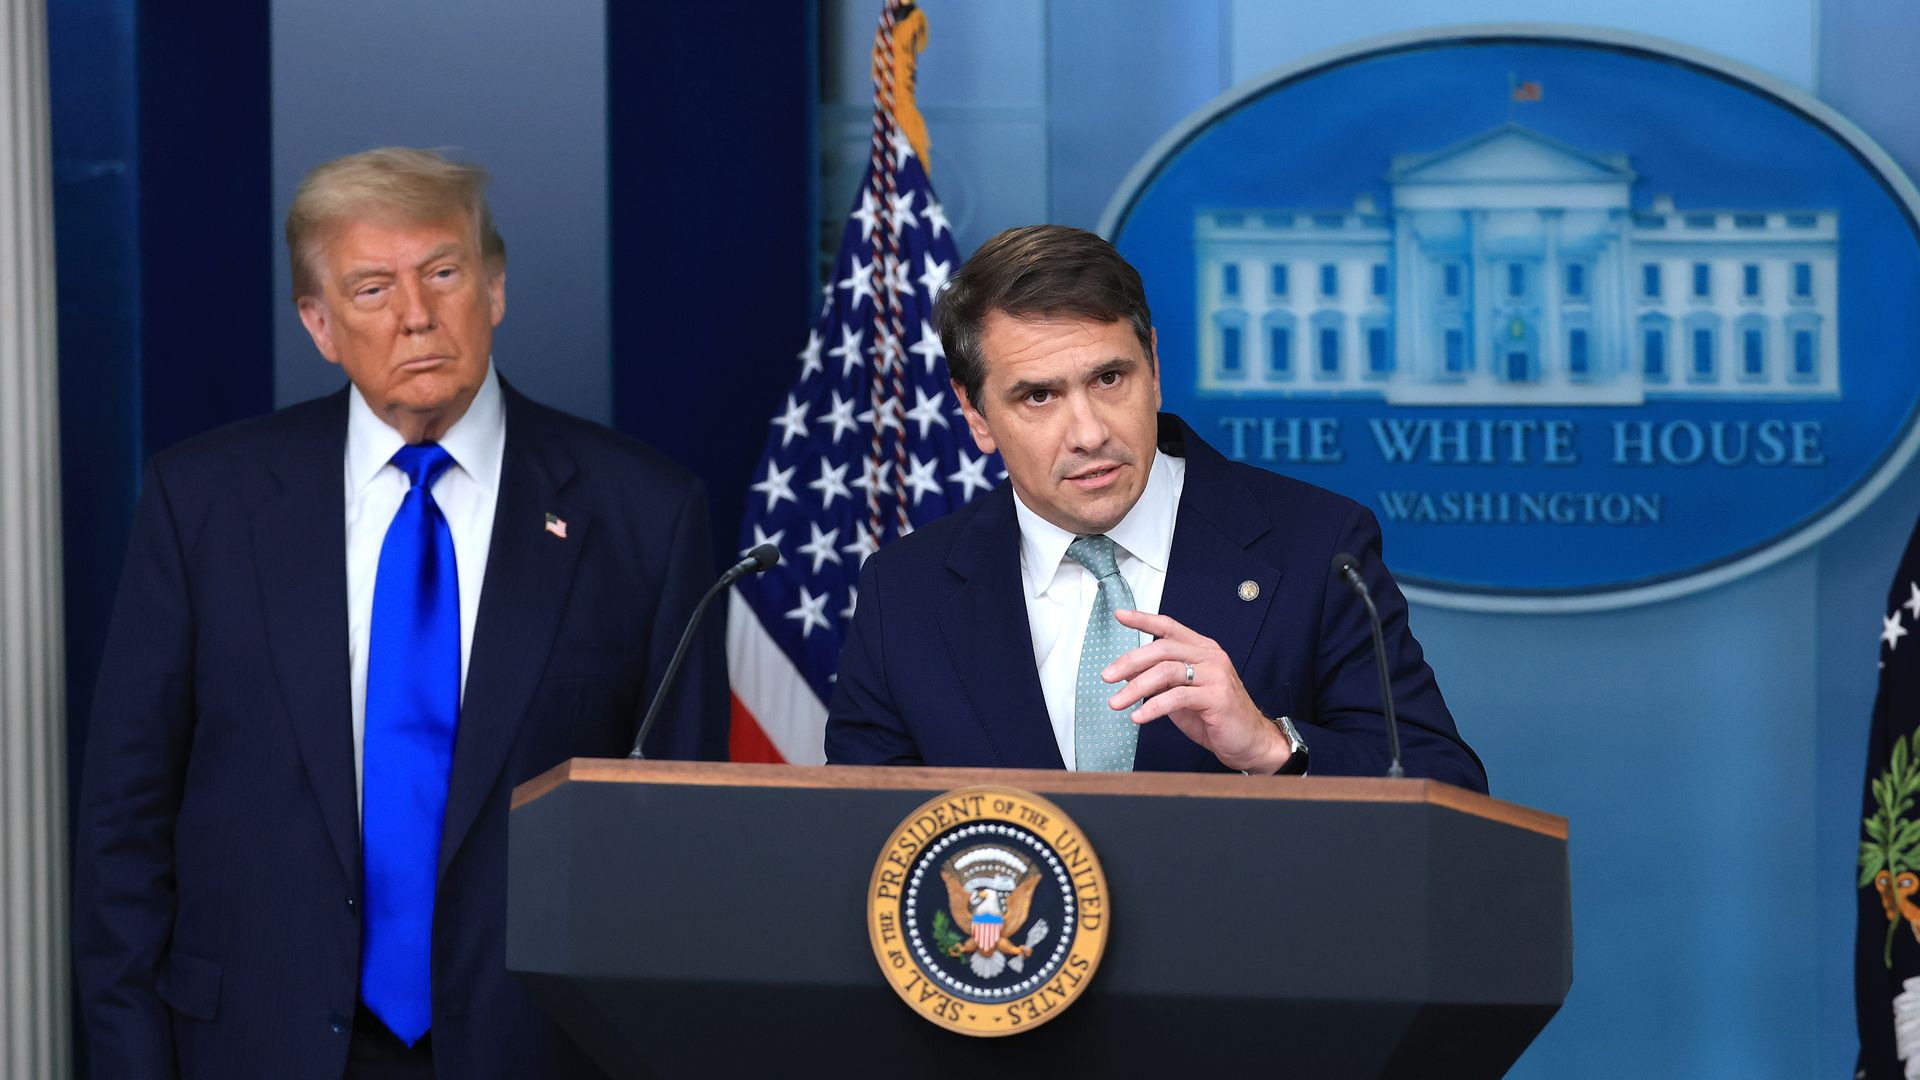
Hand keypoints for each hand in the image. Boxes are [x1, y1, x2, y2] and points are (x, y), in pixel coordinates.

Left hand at [1101, 609, 1292, 774]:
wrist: (1249, 741)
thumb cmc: (1215, 716)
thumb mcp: (1182, 693)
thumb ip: (1161, 679)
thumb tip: (1128, 672)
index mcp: (1202, 650)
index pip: (1169, 627)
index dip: (1143, 619)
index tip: (1120, 615)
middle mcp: (1210, 657)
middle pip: (1162, 648)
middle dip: (1129, 662)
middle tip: (1107, 676)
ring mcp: (1215, 675)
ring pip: (1166, 671)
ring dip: (1135, 687)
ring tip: (1116, 702)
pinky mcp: (1216, 697)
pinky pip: (1176, 697)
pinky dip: (1153, 707)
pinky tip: (1138, 716)